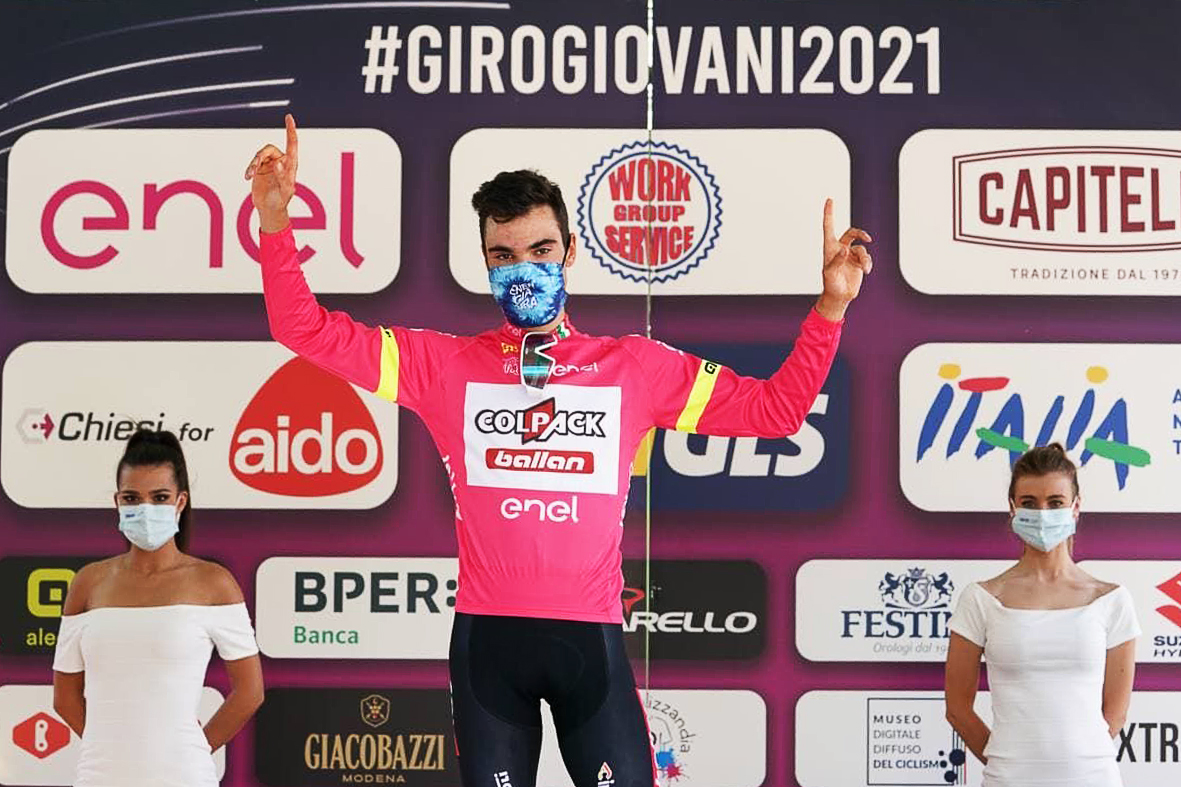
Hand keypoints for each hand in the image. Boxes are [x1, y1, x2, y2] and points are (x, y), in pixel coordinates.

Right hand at [244, 113, 298, 232]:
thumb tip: (279, 163)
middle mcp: (281, 162)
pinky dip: (249, 168)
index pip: (292, 143)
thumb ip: (283, 176)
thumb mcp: (285, 190)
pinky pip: (253, 162)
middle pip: (268, 148)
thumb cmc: (281, 200)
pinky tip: (247, 176)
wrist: (270, 208)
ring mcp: (270, 164)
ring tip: (249, 174)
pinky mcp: (260, 169)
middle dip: (259, 156)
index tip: (289, 117)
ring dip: (253, 163)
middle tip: (253, 168)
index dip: (290, 130)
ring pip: (259, 154)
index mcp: (291, 164)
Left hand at [816, 198, 871, 320]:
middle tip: (868, 238)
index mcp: (829, 248)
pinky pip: (867, 257)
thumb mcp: (830, 274)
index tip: (830, 199)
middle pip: (852, 233)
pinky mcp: (859, 262)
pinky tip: (866, 271)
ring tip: (864, 269)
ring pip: (862, 248)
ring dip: (865, 258)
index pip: (828, 226)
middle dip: (861, 233)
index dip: (829, 213)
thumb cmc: (830, 285)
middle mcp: (840, 248)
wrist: (840, 296)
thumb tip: (845, 250)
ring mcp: (850, 255)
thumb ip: (836, 261)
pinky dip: (868, 263)